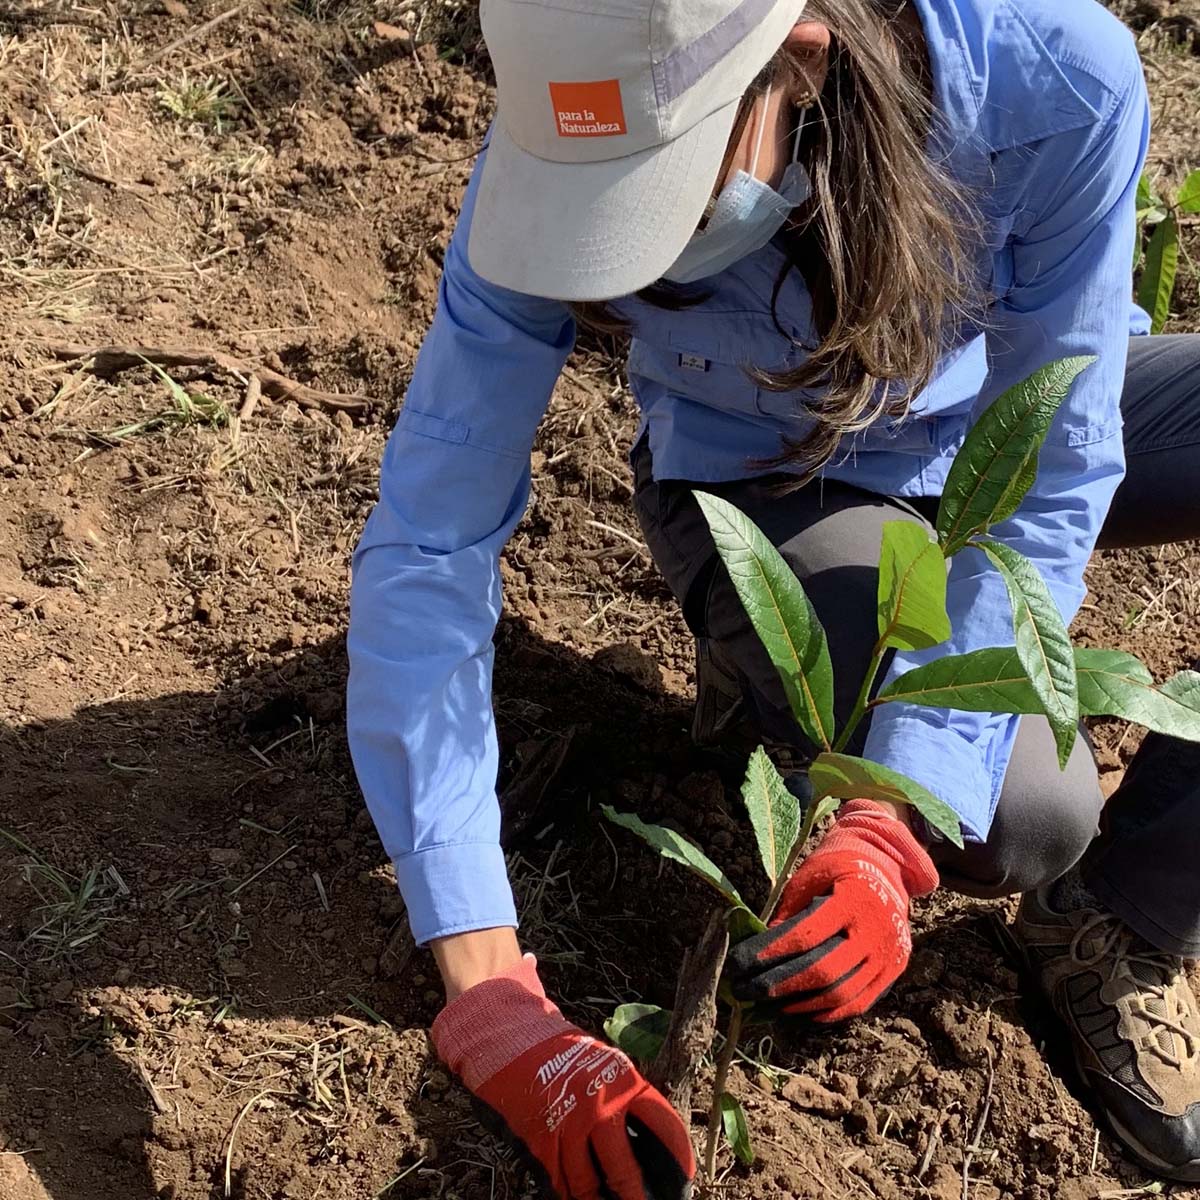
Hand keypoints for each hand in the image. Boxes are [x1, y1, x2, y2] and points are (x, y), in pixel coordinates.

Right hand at [432, 954, 694, 1198]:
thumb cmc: (566, 1056)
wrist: (514, 1038)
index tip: (683, 1182)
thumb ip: (627, 1101)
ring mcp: (569, 1125)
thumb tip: (651, 1144)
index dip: (678, 1159)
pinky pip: (560, 1180)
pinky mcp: (541, 1140)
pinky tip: (578, 1196)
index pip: (663, 1126)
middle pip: (625, 1169)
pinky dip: (570, 1192)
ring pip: (588, 1184)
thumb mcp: (607, 1066)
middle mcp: (599, 1106)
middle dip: (636, 1197)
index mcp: (624, 1083)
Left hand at [727, 799, 937, 1021]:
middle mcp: (876, 932)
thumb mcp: (810, 876)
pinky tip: (801, 1011)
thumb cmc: (840, 868)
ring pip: (841, 994)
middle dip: (779, 984)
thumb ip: (789, 911)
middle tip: (745, 989)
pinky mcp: (893, 972)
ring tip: (767, 1003)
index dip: (771, 952)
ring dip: (800, 1004)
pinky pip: (859, 1003)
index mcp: (854, 900)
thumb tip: (761, 948)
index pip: (807, 935)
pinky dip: (828, 1013)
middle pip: (823, 971)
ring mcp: (888, 956)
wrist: (887, 868)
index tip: (740, 962)